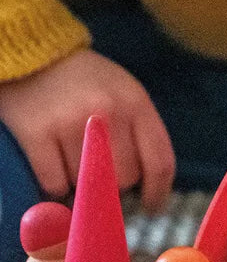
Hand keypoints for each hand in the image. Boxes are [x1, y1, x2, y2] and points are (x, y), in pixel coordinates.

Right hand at [0, 49, 175, 211]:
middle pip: (125, 178)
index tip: (151, 207)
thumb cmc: (86, 80)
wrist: (33, 54)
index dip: (158, 192)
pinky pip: (55, 183)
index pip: (159, 162)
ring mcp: (69, 123)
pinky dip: (56, 183)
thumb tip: (149, 184)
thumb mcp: (126, 93)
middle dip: (116, 183)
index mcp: (135, 103)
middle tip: (102, 170)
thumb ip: (140, 131)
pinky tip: (55, 164)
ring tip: (74, 158)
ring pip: (89, 184)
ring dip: (83, 182)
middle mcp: (106, 113)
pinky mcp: (36, 133)